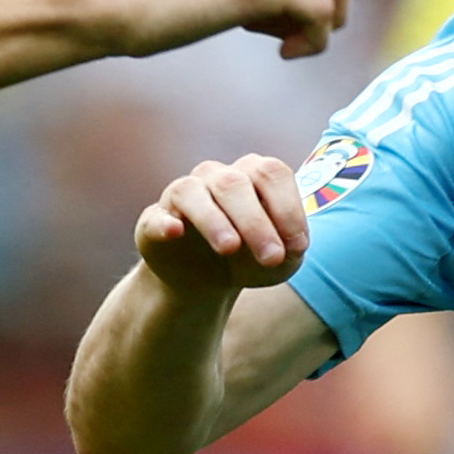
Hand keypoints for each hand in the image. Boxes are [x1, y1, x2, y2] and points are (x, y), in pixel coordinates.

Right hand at [135, 152, 315, 308]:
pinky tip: (175, 232)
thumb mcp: (279, 262)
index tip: (298, 246)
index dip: (287, 208)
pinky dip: (164, 223)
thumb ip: (290, 253)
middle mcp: (218, 176)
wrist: (205, 279)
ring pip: (194, 193)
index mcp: (254, 175)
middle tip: (272, 258)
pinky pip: (156, 217)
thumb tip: (289, 249)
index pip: (272, 174)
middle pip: (235, 183)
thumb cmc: (251, 259)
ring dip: (214, 220)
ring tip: (230, 248)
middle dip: (256, 222)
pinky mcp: (156, 220)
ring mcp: (184, 194)